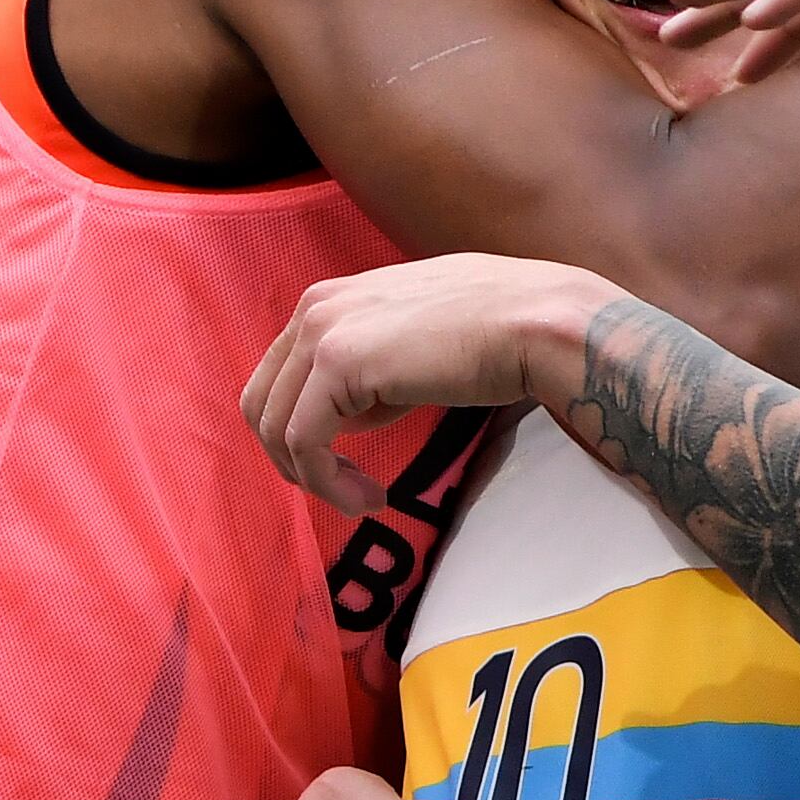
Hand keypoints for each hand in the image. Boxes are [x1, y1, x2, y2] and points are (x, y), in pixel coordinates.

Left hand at [246, 254, 618, 510]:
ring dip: (315, 480)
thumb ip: (376, 367)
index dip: (301, 432)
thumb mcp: (416, 344)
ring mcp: (323, 331)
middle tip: (348, 492)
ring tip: (365, 501)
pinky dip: (327, 483)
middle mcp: (317, 307)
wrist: (537, 323)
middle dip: (295, 461)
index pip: (279, 377)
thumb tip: (354, 413)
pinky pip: (303, 442)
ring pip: (276, 428)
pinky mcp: (338, 363)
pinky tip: (373, 498)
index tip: (348, 468)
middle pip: (262, 404)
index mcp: (332, 298)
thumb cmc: (500, 332)